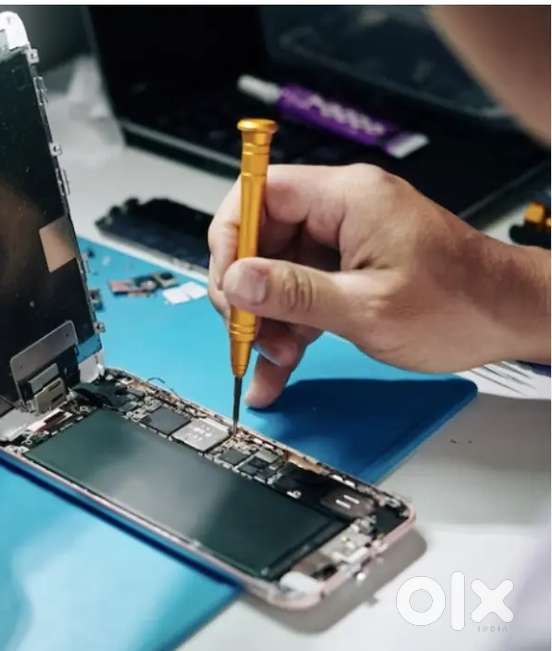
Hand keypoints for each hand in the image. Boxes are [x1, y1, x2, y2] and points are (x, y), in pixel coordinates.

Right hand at [208, 163, 549, 407]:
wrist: (511, 318)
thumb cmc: (463, 303)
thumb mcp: (369, 306)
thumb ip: (296, 292)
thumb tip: (238, 280)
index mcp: (347, 197)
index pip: (257, 193)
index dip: (231, 238)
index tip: (229, 285)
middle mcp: (340, 211)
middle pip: (260, 238)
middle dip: (249, 292)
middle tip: (249, 331)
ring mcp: (341, 241)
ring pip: (274, 273)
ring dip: (266, 320)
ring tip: (277, 358)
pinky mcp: (345, 271)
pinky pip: (298, 295)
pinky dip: (285, 330)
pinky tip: (276, 369)